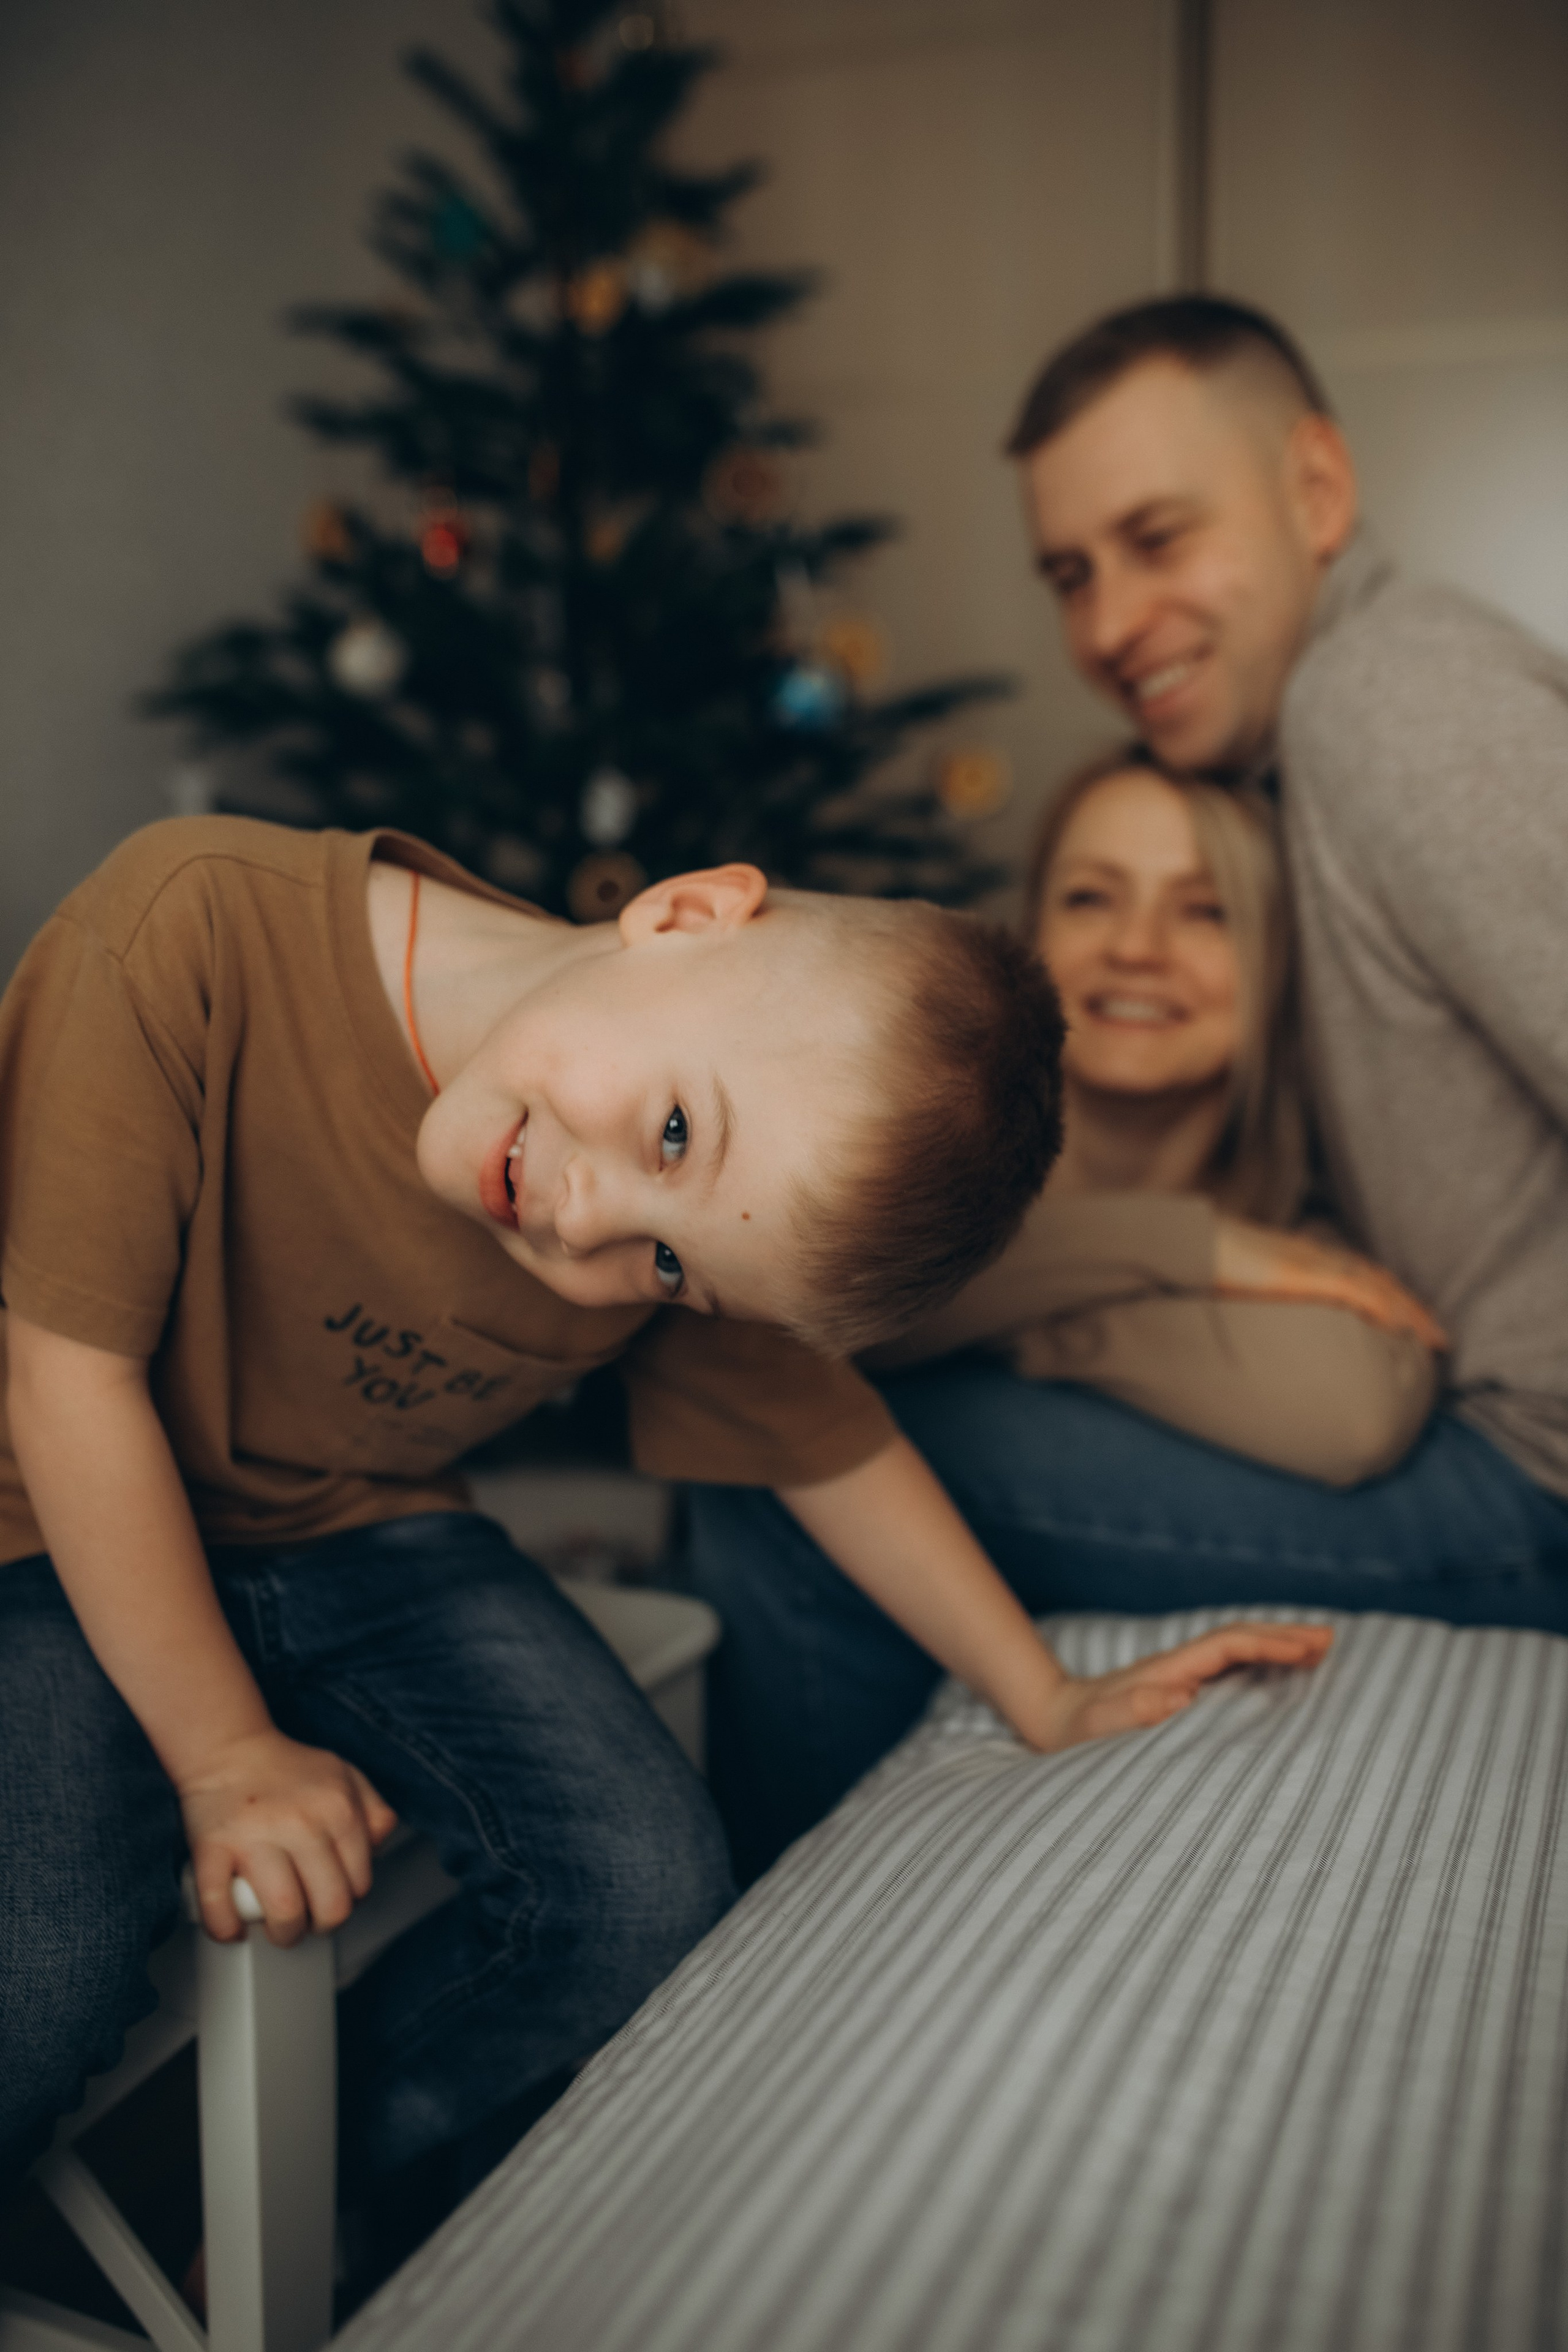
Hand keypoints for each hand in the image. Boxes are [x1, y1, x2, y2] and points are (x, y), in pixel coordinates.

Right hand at [179, 1728, 397, 1946]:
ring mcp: (255, 1837)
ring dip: (283, 1934)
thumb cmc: (286, 1770)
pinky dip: (227, 1929)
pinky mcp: (213, 1848)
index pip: (359, 1884)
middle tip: (309, 1921)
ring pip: (284, 1912)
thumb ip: (373, 1812)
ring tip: (278, 1927)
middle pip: (329, 1906)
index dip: (348, 1902)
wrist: (228, 1749)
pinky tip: (236, 1927)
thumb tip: (378, 1850)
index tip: (332, 1900)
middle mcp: (301, 1823)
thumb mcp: (345, 1776)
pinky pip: (219, 1906)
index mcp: (337, 1810)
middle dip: (321, 1927)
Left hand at [1017, 1622, 1333, 1752]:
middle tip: (1333, 1638)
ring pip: (1239, 1651)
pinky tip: (1281, 1676)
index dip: (1269, 1643)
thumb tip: (1177, 1693)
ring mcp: (1182, 1675)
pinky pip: (1232, 1670)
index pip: (1229, 1646)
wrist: (1054, 1721)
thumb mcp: (1101, 1724)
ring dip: (1278, 1648)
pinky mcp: (1181, 1690)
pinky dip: (1262, 1665)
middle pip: (1241, 1638)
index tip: (1308, 1648)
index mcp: (1170, 1670)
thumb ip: (1134, 1708)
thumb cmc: (1079, 1729)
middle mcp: (1181, 1666)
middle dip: (1286, 1636)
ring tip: (1322, 1651)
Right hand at [1214, 1217, 1446, 1350]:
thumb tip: (1270, 1323)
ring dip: (1409, 1311)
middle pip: (1378, 1279)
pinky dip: (1381, 1307)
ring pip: (1376, 1285)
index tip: (1411, 1321)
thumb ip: (1265, 1297)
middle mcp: (1315, 1256)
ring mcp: (1309, 1263)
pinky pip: (1353, 1291)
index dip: (1391, 1297)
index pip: (1361, 1275)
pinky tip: (1399, 1327)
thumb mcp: (1244, 1285)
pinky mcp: (1300, 1274)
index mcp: (1304, 1258)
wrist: (1186, 1243)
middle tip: (1439, 1337)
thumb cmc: (1206, 1265)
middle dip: (1413, 1308)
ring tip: (1432, 1337)